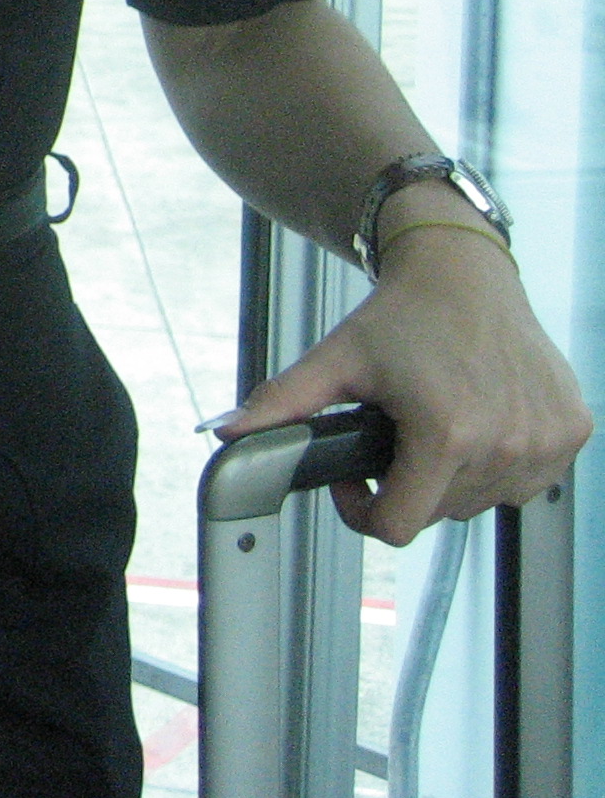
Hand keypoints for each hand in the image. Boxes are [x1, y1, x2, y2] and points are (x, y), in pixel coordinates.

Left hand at [210, 219, 589, 543]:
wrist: (464, 272)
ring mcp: (546, 441)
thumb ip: (281, 403)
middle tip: (393, 435)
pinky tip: (479, 420)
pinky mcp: (572, 430)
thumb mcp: (335, 359)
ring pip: (484, 500)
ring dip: (454, 476)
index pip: (401, 526)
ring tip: (435, 423)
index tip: (355, 479)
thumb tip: (226, 434)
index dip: (365, 511)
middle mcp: (505, 444)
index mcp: (447, 433)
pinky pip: (527, 480)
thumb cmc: (402, 316)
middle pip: (440, 512)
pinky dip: (499, 462)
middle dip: (407, 485)